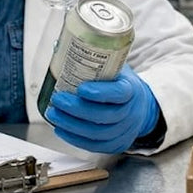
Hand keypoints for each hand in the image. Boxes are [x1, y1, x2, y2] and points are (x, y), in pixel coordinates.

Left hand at [45, 65, 159, 153]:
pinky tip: (61, 129)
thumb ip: (92, 59)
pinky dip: (75, 138)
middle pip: (105, 115)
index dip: (100, 93)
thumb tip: (58, 47)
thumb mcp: (114, 67)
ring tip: (53, 114)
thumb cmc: (119, 84)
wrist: (139, 106)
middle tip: (57, 99)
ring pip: (97, 133)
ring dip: (71, 125)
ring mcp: (124, 131)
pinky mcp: (116, 144)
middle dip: (77, 109)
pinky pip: (94, 145)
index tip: (81, 89)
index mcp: (132, 90)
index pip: (120, 93)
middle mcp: (130, 112)